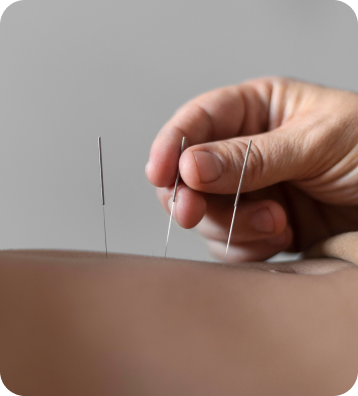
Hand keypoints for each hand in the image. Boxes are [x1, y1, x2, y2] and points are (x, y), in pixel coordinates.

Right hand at [146, 77, 357, 261]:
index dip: (171, 145)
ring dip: (233, 224)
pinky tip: (281, 236)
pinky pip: (230, 242)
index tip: (158, 173)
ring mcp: (252, 191)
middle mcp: (246, 151)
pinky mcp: (261, 226)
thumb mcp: (316, 142)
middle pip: (189, 175)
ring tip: (277, 222)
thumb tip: (189, 166)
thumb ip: (251, 157)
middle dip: (191, 196)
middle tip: (193, 213)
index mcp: (256, 110)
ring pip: (207, 214)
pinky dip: (247, 246)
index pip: (198, 121)